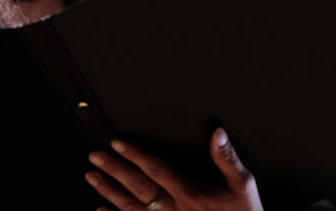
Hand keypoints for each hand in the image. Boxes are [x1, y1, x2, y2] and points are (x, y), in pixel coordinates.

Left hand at [85, 127, 262, 210]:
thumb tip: (217, 133)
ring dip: (109, 192)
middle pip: (137, 187)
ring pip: (131, 208)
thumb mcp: (243, 185)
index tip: (118, 143)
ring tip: (92, 178)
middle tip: (95, 156)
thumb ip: (227, 158)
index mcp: (189, 193)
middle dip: (114, 169)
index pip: (155, 168)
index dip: (134, 154)